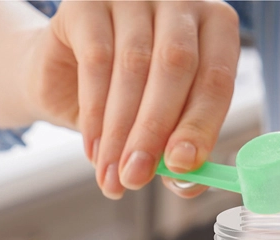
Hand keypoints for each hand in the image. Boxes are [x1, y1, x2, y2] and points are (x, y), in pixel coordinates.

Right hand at [24, 0, 239, 199]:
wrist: (63, 78)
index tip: (181, 165)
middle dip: (155, 131)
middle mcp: (179, 1)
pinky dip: (95, 113)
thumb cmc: (131, 101)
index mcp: (215, 27)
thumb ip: (183, 154)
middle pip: (176, 66)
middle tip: (138, 177)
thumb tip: (188, 182)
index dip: (200, 125)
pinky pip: (95, 60)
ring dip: (122, 130)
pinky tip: (94, 150)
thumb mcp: (165, 130)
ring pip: (134, 66)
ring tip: (114, 175)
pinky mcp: (86, 1)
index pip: (216, 78)